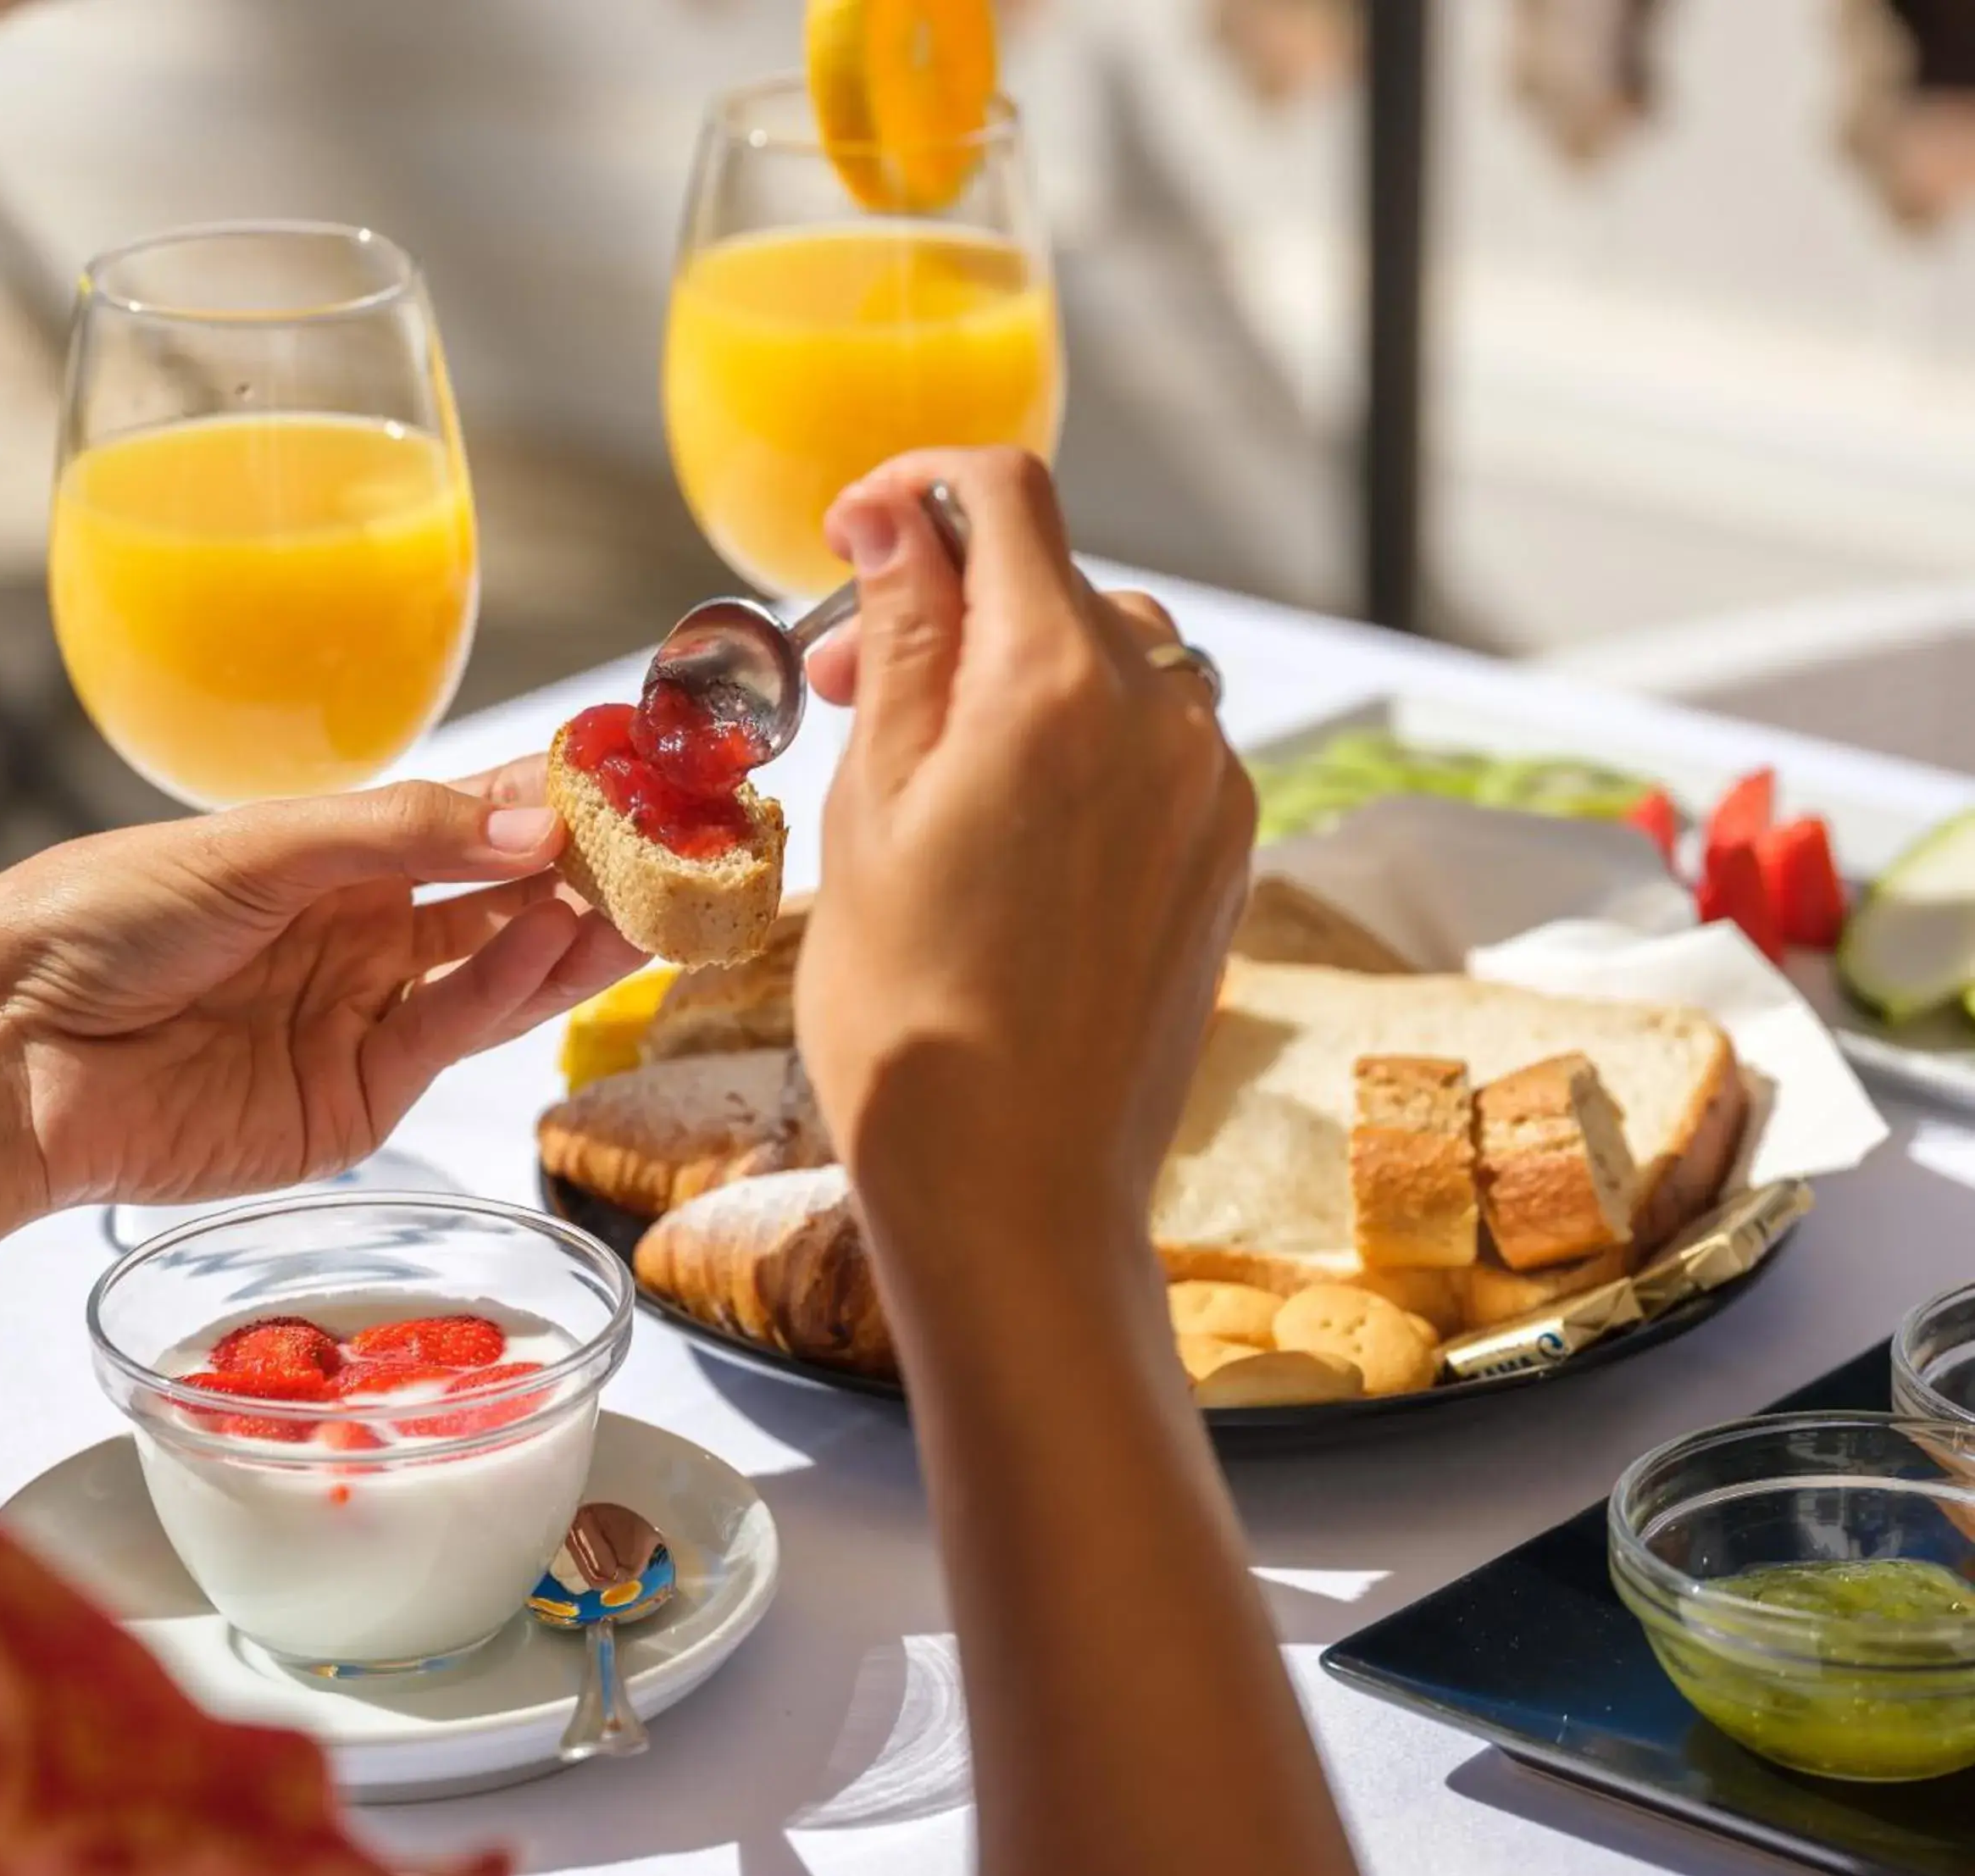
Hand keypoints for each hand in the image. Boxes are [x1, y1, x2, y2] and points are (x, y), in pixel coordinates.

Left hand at [0, 760, 641, 1211]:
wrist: (7, 1055)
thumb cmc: (97, 920)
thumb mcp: (254, 848)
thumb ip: (399, 836)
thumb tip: (534, 823)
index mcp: (326, 856)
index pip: (467, 818)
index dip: (552, 796)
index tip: (635, 768)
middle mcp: (356, 934)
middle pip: (500, 897)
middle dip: (590, 870)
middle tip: (680, 842)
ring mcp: (360, 1019)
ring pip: (497, 971)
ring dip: (575, 933)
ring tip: (656, 897)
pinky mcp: (355, 1101)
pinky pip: (451, 1034)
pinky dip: (508, 989)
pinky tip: (557, 944)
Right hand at [794, 449, 1253, 1258]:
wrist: (1014, 1188)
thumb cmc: (909, 1015)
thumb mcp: (869, 804)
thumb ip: (902, 637)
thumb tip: (898, 514)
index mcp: (1059, 683)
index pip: (1005, 497)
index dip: (914, 487)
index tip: (854, 534)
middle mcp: (1164, 714)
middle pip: (1055, 582)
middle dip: (949, 602)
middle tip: (849, 687)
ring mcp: (1211, 787)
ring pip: (1111, 660)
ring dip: (1014, 673)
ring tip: (926, 769)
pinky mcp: (1226, 854)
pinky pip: (1153, 744)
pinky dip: (1075, 745)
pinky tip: (1003, 832)